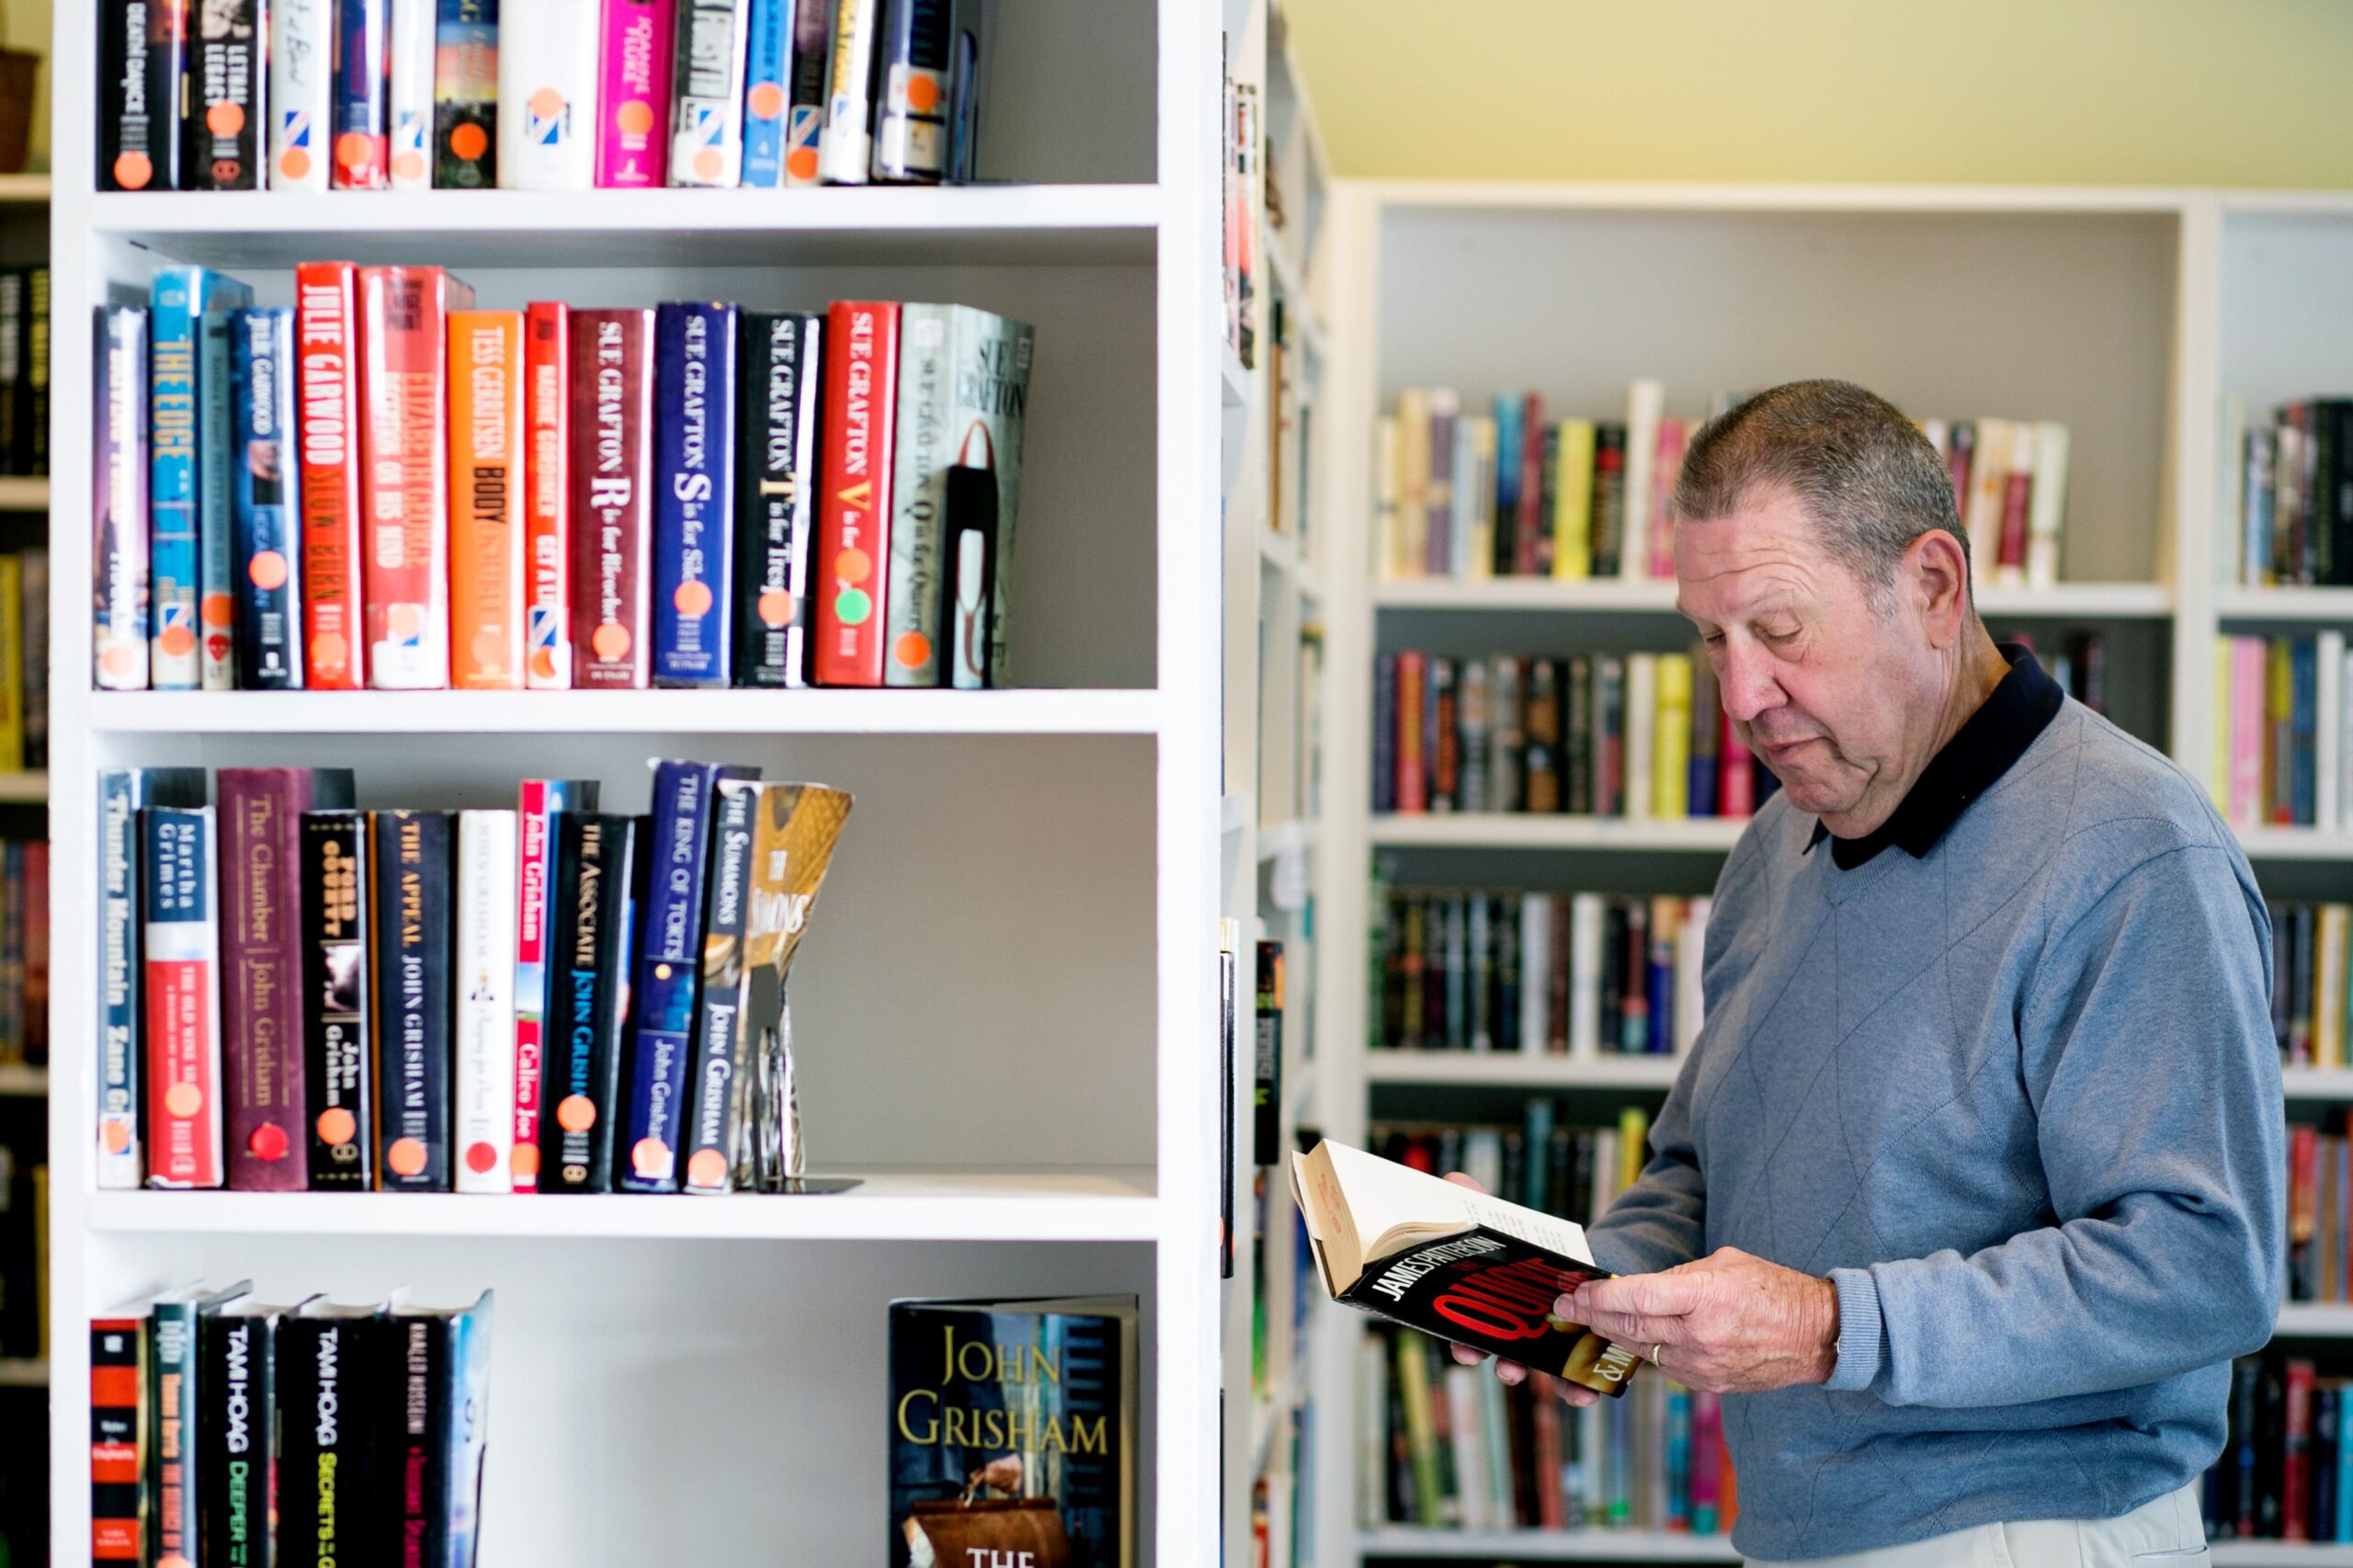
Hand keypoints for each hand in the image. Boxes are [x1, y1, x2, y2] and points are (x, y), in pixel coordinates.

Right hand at [1438, 1172, 1604, 1407]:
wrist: (1577, 1263)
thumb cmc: (1528, 1252)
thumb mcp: (1503, 1225)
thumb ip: (1478, 1205)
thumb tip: (1455, 1181)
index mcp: (1490, 1310)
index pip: (1469, 1332)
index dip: (1463, 1343)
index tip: (1464, 1348)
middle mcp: (1515, 1335)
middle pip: (1505, 1357)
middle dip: (1506, 1366)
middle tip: (1508, 1368)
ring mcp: (1546, 1348)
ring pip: (1544, 1372)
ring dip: (1552, 1382)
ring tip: (1565, 1387)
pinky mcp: (1576, 1350)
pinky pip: (1577, 1376)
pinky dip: (1583, 1385)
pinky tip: (1591, 1390)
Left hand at [1557, 1246, 1839, 1394]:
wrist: (1816, 1336)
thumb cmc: (1773, 1290)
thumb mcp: (1725, 1263)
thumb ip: (1680, 1275)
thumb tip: (1640, 1286)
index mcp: (1704, 1297)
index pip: (1636, 1297)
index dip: (1599, 1297)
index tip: (1574, 1293)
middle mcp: (1700, 1335)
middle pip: (1630, 1328)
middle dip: (1593, 1317)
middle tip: (1567, 1308)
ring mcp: (1704, 1364)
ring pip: (1643, 1350)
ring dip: (1615, 1335)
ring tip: (1592, 1320)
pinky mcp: (1709, 1383)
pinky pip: (1665, 1366)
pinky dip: (1648, 1350)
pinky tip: (1635, 1337)